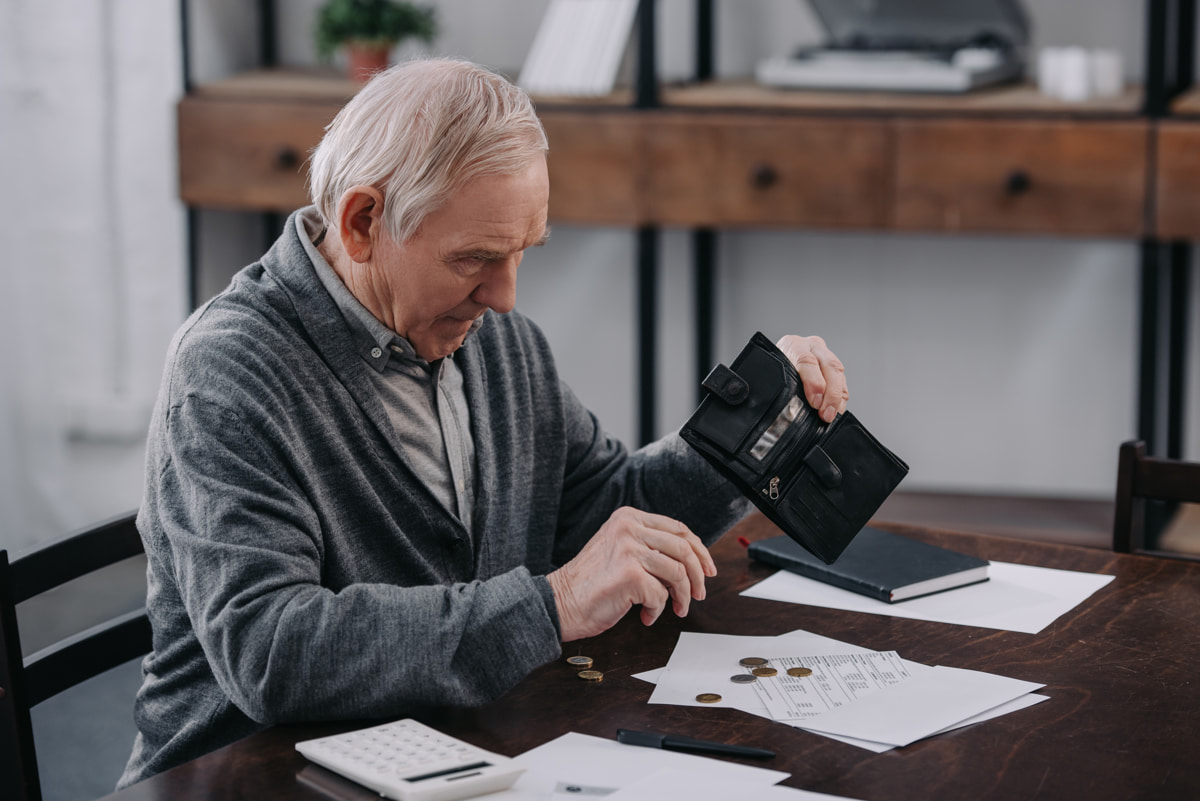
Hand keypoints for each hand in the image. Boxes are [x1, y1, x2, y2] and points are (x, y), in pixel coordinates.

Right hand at [546, 507, 715, 641]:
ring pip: (678, 573)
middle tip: (698, 595)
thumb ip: (649, 546)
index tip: (708, 569)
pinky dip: (658, 611)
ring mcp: (629, 549)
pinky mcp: (630, 574)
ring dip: (681, 597)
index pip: (678, 528)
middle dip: (698, 576)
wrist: (560, 602)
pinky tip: (645, 615)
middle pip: (684, 549)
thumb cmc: (591, 583)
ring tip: (675, 610)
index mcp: (628, 517)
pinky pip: (661, 595)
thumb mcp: (620, 549)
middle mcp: (629, 528)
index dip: (700, 551)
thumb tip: (691, 562)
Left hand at [775, 335, 847, 423]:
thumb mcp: (768, 374)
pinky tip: (837, 410)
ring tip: (831, 415)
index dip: (813, 382)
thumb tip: (778, 407)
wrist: (771, 367)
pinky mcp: (832, 368)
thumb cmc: (769, 373)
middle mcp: (811, 346)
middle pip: (829, 365)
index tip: (815, 402)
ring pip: (838, 373)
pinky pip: (842, 382)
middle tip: (826, 414)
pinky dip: (841, 398)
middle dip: (830, 392)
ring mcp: (824, 355)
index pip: (807, 360)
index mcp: (793, 344)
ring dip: (837, 397)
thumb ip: (774, 385)